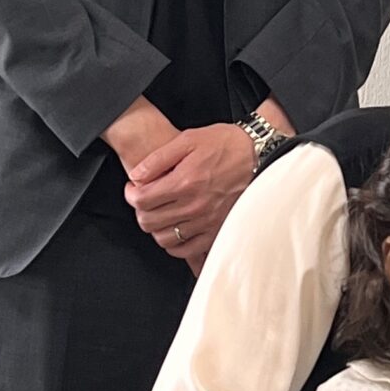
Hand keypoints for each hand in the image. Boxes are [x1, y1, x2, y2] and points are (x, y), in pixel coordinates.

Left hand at [124, 121, 256, 258]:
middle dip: (140, 210)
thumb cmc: (225, 145)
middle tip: (145, 200)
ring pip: (164, 238)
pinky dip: (174, 244)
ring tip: (160, 213)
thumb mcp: (188, 140)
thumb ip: (158, 159)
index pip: (141, 200)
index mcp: (185, 182)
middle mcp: (194, 206)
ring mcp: (206, 221)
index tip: (134, 189)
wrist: (258, 155)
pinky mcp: (217, 231)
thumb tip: (136, 177)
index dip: (131, 195)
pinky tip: (175, 229)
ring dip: (156, 227)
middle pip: (149, 222)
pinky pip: (186, 250)